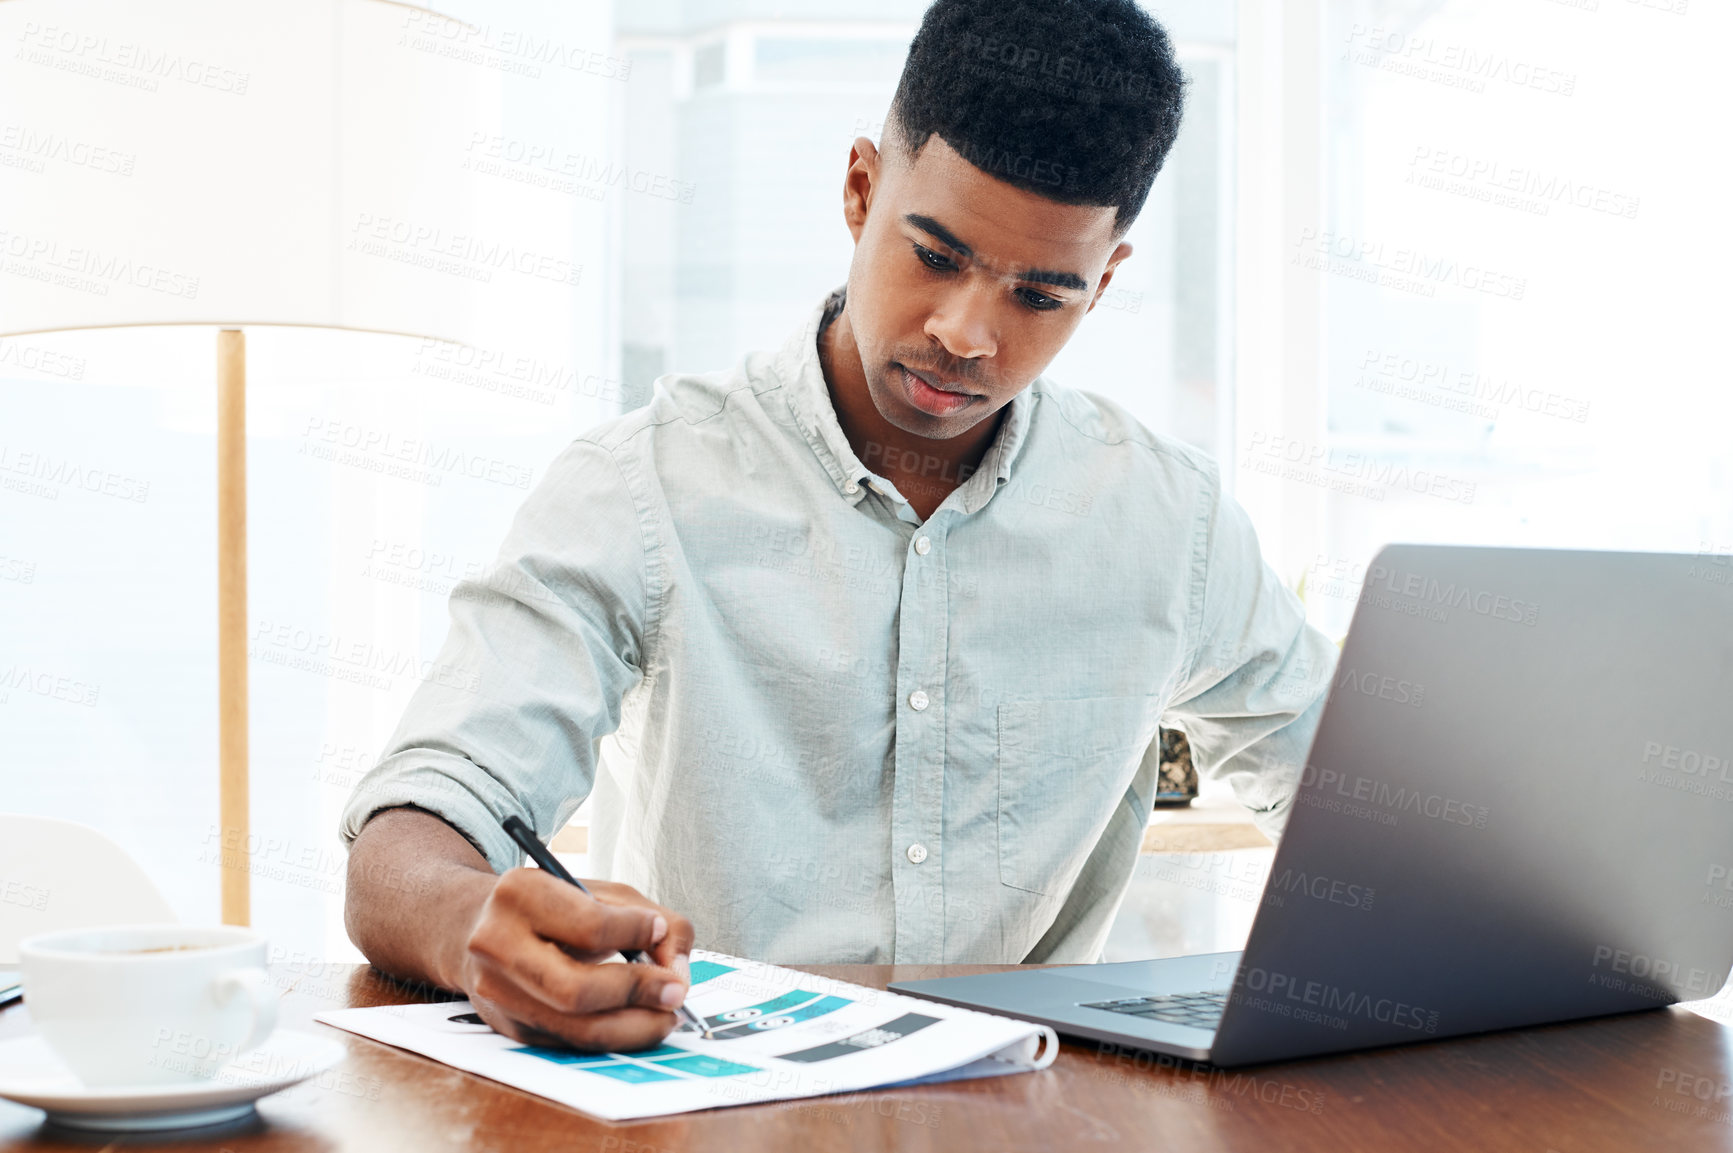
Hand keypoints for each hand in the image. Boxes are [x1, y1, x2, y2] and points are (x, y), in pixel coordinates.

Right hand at [455, 869, 696, 1051]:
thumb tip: (677, 970)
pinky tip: (640, 1024)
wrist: (477, 927)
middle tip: (676, 991)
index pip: (590, 925)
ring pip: (576, 1028)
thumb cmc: (552, 906)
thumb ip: (653, 918)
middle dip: (638, 992)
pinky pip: (572, 1044)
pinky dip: (616, 1038)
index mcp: (519, 894)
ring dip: (636, 1027)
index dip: (636, 932)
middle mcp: (497, 945)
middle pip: (577, 989)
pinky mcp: (508, 1027)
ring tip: (667, 1016)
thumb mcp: (602, 892)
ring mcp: (498, 993)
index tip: (659, 931)